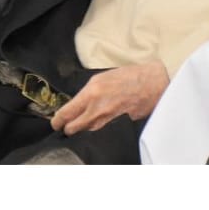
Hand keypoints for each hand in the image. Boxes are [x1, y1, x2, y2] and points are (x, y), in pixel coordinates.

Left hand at [50, 62, 169, 135]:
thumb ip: (87, 93)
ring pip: (87, 133)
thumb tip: (77, 104)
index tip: (55, 123)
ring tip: (80, 127)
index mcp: (90, 93)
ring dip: (82, 131)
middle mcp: (97, 109)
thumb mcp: (101, 78)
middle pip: (73, 128)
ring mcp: (108, 120)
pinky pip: (101, 133)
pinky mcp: (118, 126)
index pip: (66, 113)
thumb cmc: (129, 76)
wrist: (153, 83)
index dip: (57, 121)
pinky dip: (96, 132)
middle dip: (68, 129)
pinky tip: (96, 128)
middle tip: (66, 127)